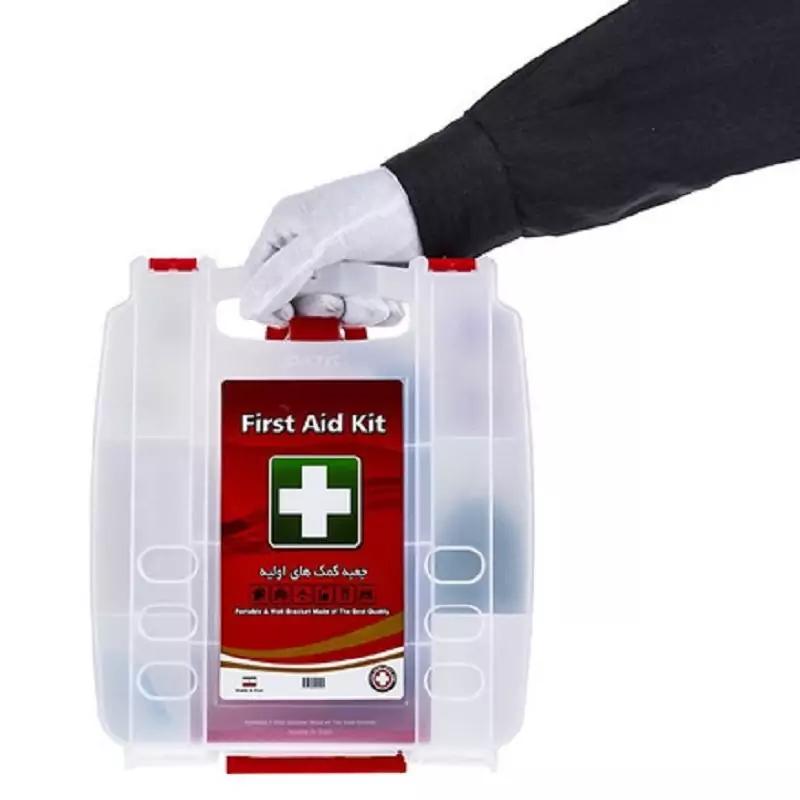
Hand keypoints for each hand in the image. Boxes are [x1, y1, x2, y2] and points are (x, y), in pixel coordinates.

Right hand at [241, 167, 421, 325]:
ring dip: (355, 310)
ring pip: (333, 314)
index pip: (258, 278)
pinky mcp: (367, 288)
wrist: (428, 212)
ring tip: (371, 295)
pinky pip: (363, 316)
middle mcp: (309, 254)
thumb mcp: (320, 239)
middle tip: (337, 300)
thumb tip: (249, 308)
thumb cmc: (371, 208)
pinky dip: (377, 312)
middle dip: (322, 307)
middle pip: (297, 303)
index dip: (268, 302)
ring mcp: (340, 273)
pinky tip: (387, 298)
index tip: (286, 318)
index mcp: (285, 233)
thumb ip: (282, 275)